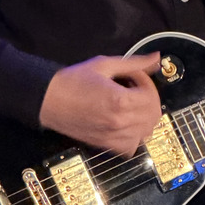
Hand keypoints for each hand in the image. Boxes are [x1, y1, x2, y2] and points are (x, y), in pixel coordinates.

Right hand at [39, 52, 161, 155]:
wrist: (48, 100)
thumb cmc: (73, 80)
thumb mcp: (104, 65)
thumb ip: (134, 63)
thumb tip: (156, 58)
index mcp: (120, 101)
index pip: (151, 96)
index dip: (145, 82)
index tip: (133, 76)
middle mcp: (119, 122)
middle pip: (153, 115)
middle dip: (148, 98)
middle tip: (133, 88)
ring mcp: (113, 137)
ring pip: (146, 132)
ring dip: (144, 117)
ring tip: (130, 104)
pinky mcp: (105, 145)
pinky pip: (131, 147)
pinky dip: (134, 136)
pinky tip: (125, 122)